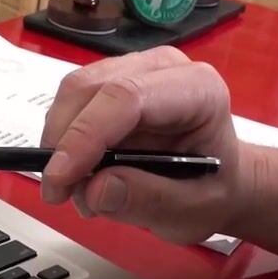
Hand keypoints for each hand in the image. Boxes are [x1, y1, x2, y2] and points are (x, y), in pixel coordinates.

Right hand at [39, 46, 250, 243]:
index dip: (86, 134)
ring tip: (76, 189)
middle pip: (90, 88)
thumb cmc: (212, 190)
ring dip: (60, 143)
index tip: (60, 178)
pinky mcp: (108, 81)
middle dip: (63, 142)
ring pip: (73, 93)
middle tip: (59, 194)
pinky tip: (79, 172)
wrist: (217, 179)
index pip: (127, 97)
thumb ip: (149, 200)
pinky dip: (63, 140)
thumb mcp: (193, 210)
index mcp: (196, 89)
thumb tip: (95, 189)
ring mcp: (131, 69)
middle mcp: (160, 68)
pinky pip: (70, 103)